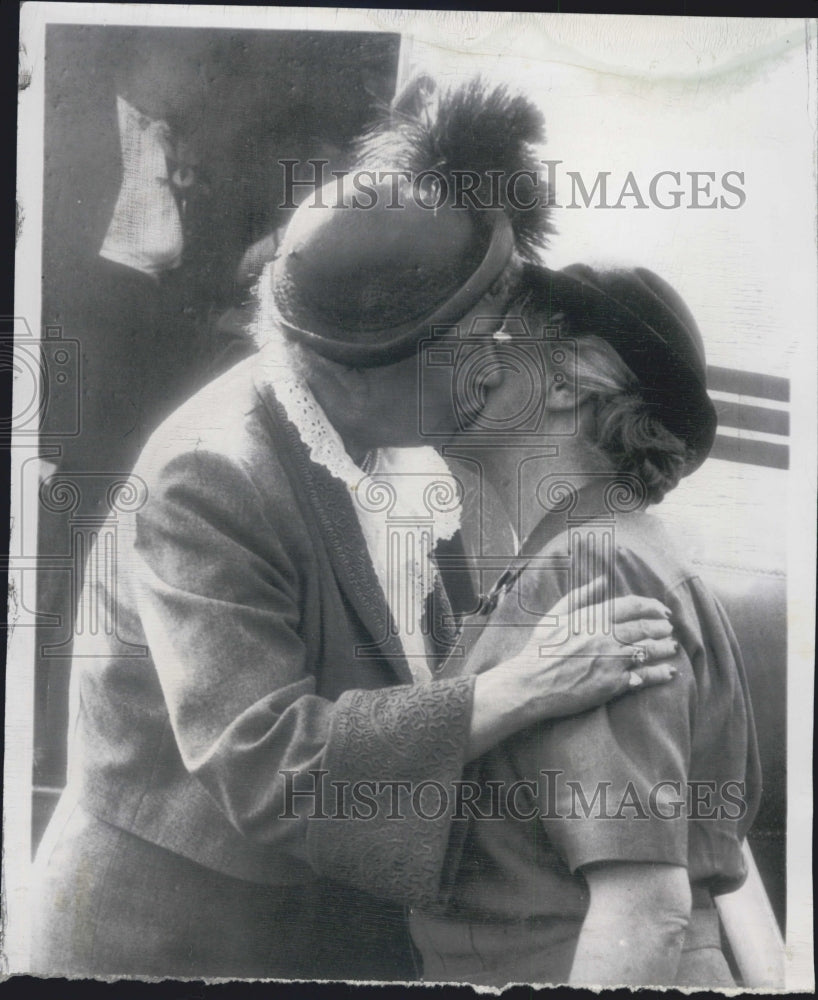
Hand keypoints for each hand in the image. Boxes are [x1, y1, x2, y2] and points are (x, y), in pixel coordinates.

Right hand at [465, 576, 677, 759]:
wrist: (531, 683)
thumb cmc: (540, 648)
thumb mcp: (556, 615)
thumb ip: (581, 595)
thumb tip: (602, 579)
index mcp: (593, 618)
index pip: (632, 606)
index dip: (652, 606)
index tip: (662, 610)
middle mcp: (605, 637)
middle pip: (644, 628)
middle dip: (662, 627)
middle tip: (669, 629)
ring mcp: (611, 661)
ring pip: (648, 650)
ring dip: (665, 648)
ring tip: (672, 647)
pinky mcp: (613, 685)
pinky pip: (643, 677)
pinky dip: (660, 674)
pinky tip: (669, 672)